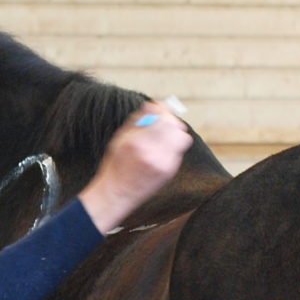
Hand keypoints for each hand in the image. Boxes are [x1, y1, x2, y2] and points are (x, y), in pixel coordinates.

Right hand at [77, 101, 192, 231]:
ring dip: (175, 134)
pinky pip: (179, 151)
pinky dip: (172, 148)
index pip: (162, 117)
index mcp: (136, 142)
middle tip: (163, 124)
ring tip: (163, 139)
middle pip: (176, 126)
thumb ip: (137, 121)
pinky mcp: (170, 172)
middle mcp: (152, 152)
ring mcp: (163, 163)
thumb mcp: (120, 139)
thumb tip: (153, 105)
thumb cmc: (116, 165)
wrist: (117, 194)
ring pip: (183, 138)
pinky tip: (160, 152)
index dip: (163, 111)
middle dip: (171, 122)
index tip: (159, 111)